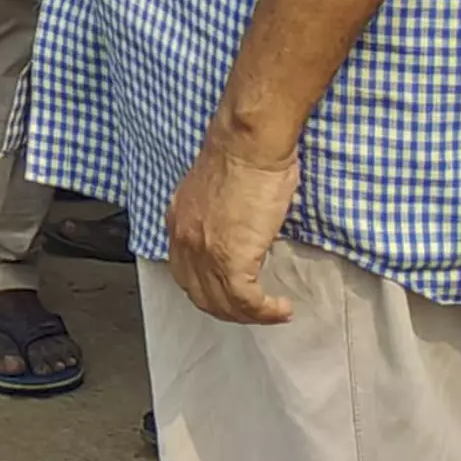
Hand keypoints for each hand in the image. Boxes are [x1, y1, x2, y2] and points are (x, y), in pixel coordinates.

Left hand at [163, 131, 299, 324]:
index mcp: (179, 221)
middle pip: (200, 294)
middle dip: (228, 310)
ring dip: (250, 316)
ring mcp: (204, 252)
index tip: (231, 295)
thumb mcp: (219, 192)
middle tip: (254, 311)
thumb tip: (239, 234)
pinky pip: (246, 302)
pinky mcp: (230, 260)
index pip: (185, 272)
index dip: (209, 290)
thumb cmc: (244, 155)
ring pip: (222, 304)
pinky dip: (265, 312)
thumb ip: (219, 218)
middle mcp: (184, 240)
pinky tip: (281, 308)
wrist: (249, 145)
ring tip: (272, 312)